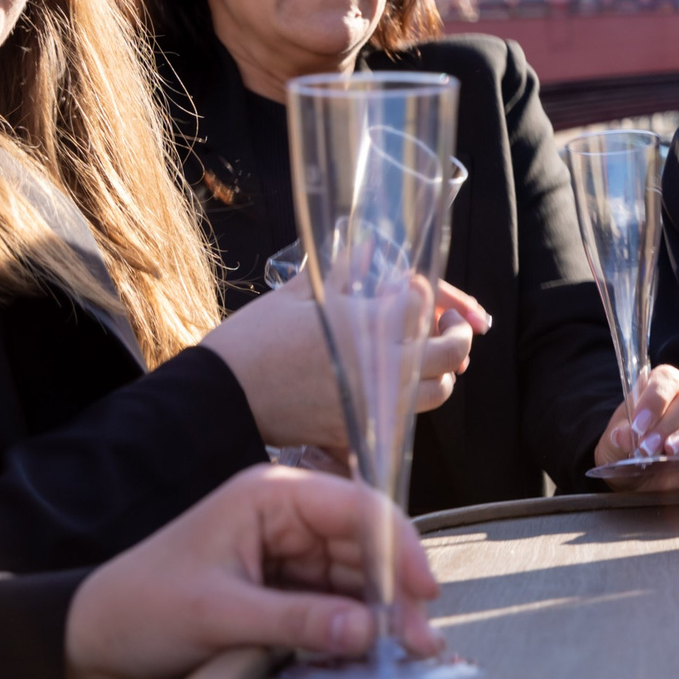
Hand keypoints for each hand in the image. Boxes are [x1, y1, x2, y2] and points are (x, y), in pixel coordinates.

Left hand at [64, 465, 442, 678]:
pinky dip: (357, 630)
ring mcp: (288, 557)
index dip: (398, 545)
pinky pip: (336, 606)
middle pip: (366, 546)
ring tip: (410, 653)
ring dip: (383, 615)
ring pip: (358, 580)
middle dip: (396, 592)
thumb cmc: (138, 610)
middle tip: (422, 639)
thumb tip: (367, 629)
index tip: (423, 589)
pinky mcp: (285, 593)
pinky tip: (377, 654)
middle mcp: (287, 519)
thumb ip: (295, 620)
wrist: (89, 646)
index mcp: (269, 497)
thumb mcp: (217, 614)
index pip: (356, 508)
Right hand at [202, 280, 488, 450]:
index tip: (415, 289)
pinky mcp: (359, 431)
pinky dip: (411, 404)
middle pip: (450, 354)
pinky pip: (406, 422)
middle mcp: (379, 367)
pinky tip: (397, 387)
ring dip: (441, 372)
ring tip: (428, 356)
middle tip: (451, 323)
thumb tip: (370, 247)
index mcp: (364, 325)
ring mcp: (373, 404)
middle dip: (457, 334)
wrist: (220, 397)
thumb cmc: (252, 341)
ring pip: (437, 392)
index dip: (427, 293)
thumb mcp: (296, 296)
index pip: (423, 304)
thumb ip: (341, 271)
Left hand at [593, 365, 678, 490]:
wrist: (638, 486)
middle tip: (648, 447)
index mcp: (662, 389)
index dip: (655, 398)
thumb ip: (616, 439)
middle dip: (668, 423)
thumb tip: (622, 435)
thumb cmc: (626, 456)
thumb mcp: (612, 448)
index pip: (666, 378)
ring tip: (669, 453)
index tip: (638, 425)